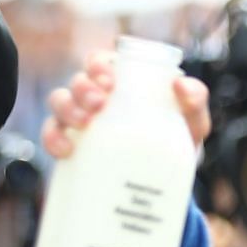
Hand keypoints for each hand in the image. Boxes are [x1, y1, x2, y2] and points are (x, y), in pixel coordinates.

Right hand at [42, 52, 210, 159]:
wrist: (168, 185)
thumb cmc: (178, 142)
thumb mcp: (193, 122)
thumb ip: (195, 101)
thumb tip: (181, 85)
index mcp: (120, 83)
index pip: (99, 62)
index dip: (97, 65)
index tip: (110, 81)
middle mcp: (95, 98)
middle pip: (77, 82)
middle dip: (83, 88)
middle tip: (99, 104)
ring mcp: (80, 121)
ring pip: (60, 103)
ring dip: (66, 108)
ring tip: (84, 124)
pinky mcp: (71, 146)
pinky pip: (51, 136)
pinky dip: (53, 139)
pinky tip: (66, 150)